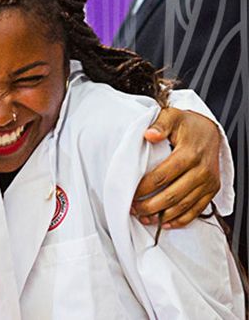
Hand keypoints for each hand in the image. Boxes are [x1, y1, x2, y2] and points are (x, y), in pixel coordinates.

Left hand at [132, 107, 221, 228]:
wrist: (210, 131)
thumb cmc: (186, 125)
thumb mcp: (172, 117)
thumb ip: (159, 125)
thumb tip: (149, 134)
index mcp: (189, 153)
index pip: (163, 175)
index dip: (145, 187)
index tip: (130, 194)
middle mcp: (202, 170)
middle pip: (173, 195)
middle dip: (151, 206)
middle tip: (133, 210)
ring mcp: (208, 182)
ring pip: (184, 206)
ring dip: (163, 216)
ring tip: (144, 219)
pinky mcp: (211, 190)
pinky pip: (197, 210)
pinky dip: (181, 220)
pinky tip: (165, 223)